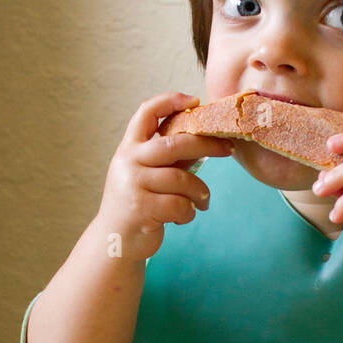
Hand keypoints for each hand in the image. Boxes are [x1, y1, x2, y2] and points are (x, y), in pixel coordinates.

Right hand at [95, 91, 232, 260]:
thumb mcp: (149, 175)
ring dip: (199, 192)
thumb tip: (204, 137)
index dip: (170, 101)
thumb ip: (170, 157)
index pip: (146, 113)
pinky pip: (180, 204)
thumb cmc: (138, 204)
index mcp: (129, 148)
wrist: (115, 241)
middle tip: (228, 150)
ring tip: (202, 202)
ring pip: (182, 179)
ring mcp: (133, 185)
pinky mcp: (141, 208)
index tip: (195, 101)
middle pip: (175, 143)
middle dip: (207, 145)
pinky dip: (188, 212)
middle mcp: (128, 162)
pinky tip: (183, 217)